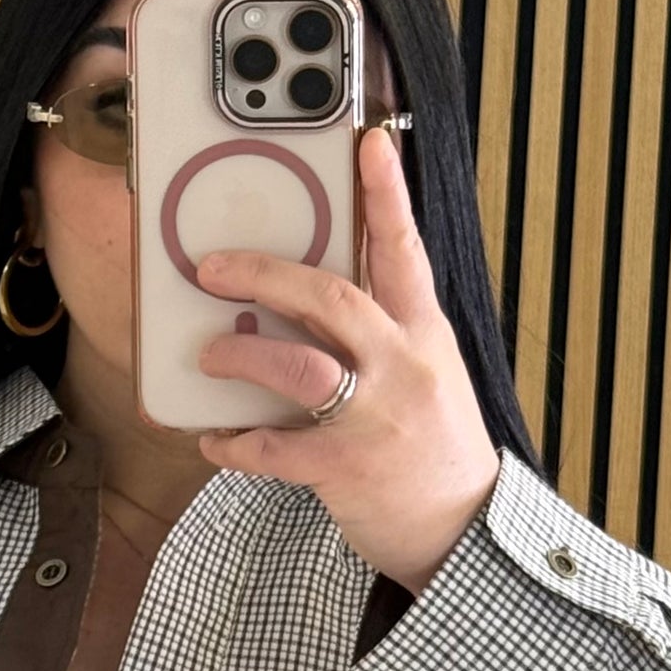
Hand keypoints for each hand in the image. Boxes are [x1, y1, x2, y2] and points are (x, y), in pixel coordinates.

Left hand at [189, 123, 501, 595]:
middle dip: (265, 275)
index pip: (405, 250)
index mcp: (424, 333)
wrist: (461, 527)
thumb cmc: (435, 444)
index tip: (369, 142)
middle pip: (330, 298)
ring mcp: (374, 417)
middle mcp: (401, 365)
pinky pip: (275, 449)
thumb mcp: (429, 371)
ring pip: (298, 367)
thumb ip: (385, 331)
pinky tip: (214, 440)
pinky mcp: (345, 468)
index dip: (386, 194)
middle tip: (213, 267)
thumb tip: (316, 298)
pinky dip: (236, 444)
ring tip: (209, 355)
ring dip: (242, 356)